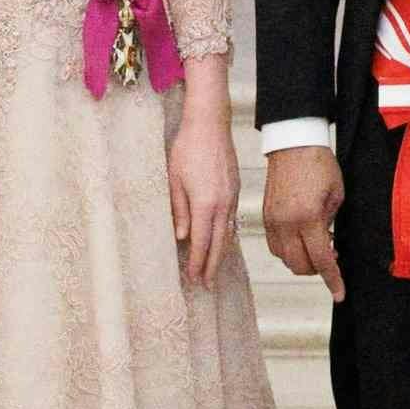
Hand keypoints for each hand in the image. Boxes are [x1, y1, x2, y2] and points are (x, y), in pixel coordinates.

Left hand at [165, 105, 236, 289]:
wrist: (210, 123)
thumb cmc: (187, 148)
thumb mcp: (174, 180)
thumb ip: (179, 211)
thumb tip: (182, 237)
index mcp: (206, 204)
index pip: (201, 242)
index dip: (197, 263)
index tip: (193, 279)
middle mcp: (223, 204)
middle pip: (219, 244)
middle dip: (212, 266)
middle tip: (206, 285)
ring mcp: (232, 196)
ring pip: (228, 233)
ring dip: (220, 253)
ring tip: (213, 268)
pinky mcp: (235, 189)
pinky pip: (232, 220)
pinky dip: (226, 235)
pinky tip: (220, 240)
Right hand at [263, 143, 344, 293]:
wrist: (293, 143)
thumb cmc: (319, 164)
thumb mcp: (336, 195)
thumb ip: (330, 224)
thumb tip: (327, 244)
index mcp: (308, 217)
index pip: (322, 259)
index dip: (333, 280)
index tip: (339, 295)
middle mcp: (286, 223)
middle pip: (300, 266)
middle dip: (317, 269)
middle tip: (332, 254)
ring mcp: (272, 221)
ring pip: (285, 259)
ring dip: (302, 260)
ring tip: (316, 243)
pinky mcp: (264, 217)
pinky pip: (274, 247)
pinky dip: (288, 250)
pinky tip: (300, 238)